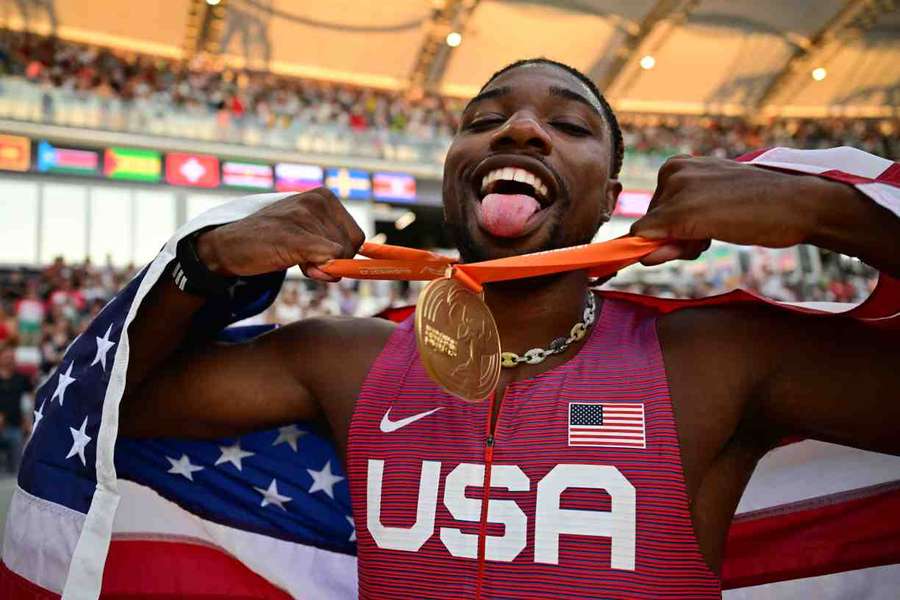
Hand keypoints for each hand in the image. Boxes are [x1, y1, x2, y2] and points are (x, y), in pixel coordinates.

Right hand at [196, 188, 364, 280]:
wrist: (230, 245)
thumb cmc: (271, 240)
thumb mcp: (307, 233)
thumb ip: (332, 246)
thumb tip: (347, 268)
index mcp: (324, 196)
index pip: (357, 236)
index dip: (342, 254)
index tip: (318, 254)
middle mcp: (318, 200)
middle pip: (351, 247)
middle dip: (331, 261)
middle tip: (301, 256)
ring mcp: (306, 216)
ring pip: (340, 256)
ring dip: (319, 267)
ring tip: (291, 254)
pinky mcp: (295, 236)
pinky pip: (329, 258)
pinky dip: (320, 269)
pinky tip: (297, 263)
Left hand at [630, 155, 827, 265]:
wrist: (797, 204)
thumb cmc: (760, 208)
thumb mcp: (712, 209)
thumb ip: (674, 229)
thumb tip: (639, 256)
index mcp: (677, 164)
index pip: (656, 211)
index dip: (676, 229)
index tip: (708, 223)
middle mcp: (670, 171)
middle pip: (651, 224)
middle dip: (678, 238)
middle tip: (720, 227)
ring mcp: (673, 191)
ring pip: (651, 236)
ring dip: (682, 246)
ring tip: (722, 227)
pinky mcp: (678, 213)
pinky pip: (646, 242)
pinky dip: (665, 252)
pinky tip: (708, 236)